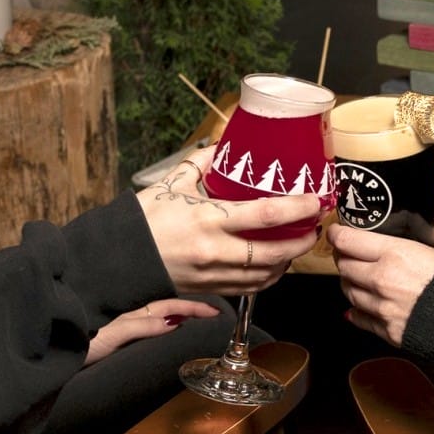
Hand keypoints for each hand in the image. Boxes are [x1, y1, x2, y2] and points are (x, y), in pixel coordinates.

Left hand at [85, 298, 220, 365]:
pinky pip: (153, 332)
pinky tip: (172, 335)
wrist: (59, 357)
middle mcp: (132, 319)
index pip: (170, 306)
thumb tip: (173, 322)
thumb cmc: (84, 345)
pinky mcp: (122, 343)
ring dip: (182, 318)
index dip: (194, 307)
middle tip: (216, 313)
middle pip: (168, 309)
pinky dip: (168, 330)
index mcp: (134, 313)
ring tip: (201, 320)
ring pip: (161, 319)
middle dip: (192, 309)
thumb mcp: (114, 334)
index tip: (215, 310)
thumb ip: (141, 327)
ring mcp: (127, 330)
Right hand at [134, 146, 320, 293]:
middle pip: (274, 252)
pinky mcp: (209, 290)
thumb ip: (203, 161)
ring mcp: (213, 275)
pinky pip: (249, 289)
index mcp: (208, 218)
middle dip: (302, 241)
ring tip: (300, 244)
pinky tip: (275, 265)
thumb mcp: (173, 182)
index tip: (315, 200)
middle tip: (315, 226)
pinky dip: (269, 278)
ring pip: (266, 275)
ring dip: (289, 262)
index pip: (265, 214)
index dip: (296, 208)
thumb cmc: (144, 219)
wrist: (118, 259)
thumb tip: (226, 144)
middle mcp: (215, 250)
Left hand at [329, 221, 433, 346]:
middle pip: (344, 267)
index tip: (337, 231)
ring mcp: (383, 309)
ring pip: (349, 293)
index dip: (339, 234)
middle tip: (347, 252)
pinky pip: (361, 319)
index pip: (350, 241)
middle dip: (343, 258)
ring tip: (355, 277)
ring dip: (349, 283)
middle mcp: (382, 281)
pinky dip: (357, 311)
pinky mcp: (389, 333)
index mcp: (396, 254)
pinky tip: (358, 308)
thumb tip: (430, 238)